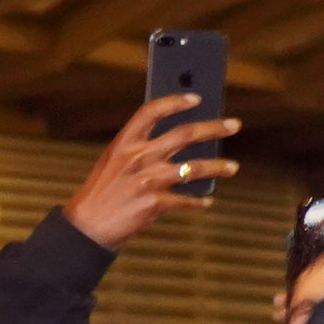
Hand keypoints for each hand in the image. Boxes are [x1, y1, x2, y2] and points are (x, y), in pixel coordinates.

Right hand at [64, 77, 237, 247]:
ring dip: (218, 167)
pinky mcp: (155, 203)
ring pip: (194, 168)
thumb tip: (178, 139)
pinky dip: (198, 202)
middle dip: (213, 128)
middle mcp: (138, 157)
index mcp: (125, 142)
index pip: (151, 112)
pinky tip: (206, 201)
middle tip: (234, 125)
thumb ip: (140, 148)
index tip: (196, 98)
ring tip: (232, 167)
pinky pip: (186, 200)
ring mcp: (148, 180)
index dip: (175, 102)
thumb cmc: (104, 191)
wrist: (88, 225)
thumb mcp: (114, 161)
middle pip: (184, 135)